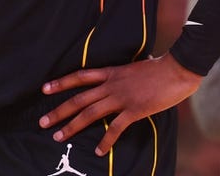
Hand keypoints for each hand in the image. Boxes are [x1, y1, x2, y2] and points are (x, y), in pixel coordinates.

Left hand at [39, 53, 201, 154]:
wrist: (176, 69)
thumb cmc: (158, 67)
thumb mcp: (133, 66)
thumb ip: (122, 74)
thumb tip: (118, 76)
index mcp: (110, 72)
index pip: (79, 76)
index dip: (61, 83)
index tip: (44, 89)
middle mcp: (111, 85)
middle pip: (78, 99)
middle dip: (59, 111)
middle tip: (43, 121)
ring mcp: (121, 98)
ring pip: (90, 113)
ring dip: (73, 126)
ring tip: (59, 136)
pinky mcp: (134, 110)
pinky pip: (116, 128)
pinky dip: (106, 140)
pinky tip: (99, 151)